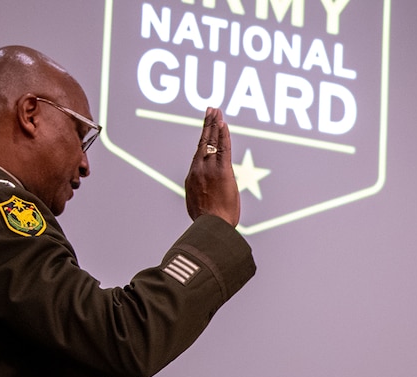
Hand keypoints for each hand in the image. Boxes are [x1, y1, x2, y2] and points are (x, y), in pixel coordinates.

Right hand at [184, 107, 239, 226]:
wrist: (211, 226)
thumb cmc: (208, 222)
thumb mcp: (198, 205)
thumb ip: (199, 194)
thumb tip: (201, 194)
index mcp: (192, 177)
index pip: (199, 152)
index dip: (203, 138)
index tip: (206, 126)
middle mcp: (199, 169)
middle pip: (204, 142)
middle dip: (207, 124)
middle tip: (211, 110)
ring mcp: (209, 169)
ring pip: (212, 142)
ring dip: (215, 124)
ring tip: (217, 111)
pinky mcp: (222, 171)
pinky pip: (223, 148)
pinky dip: (223, 134)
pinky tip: (223, 123)